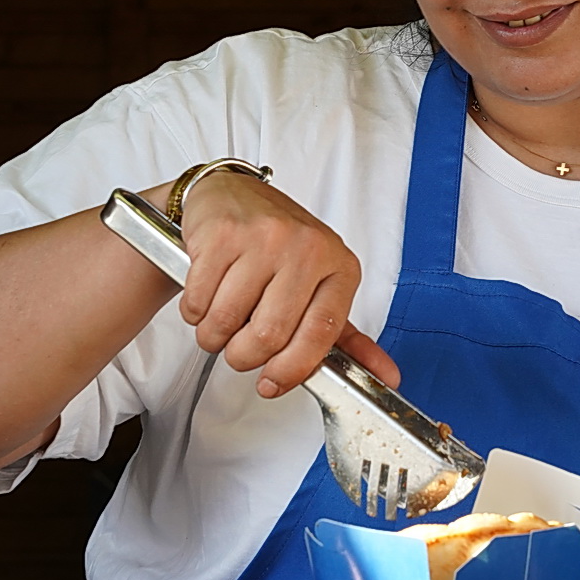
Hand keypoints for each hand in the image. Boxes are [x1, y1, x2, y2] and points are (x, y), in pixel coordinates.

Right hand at [172, 170, 399, 397]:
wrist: (233, 195)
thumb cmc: (280, 247)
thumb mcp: (320, 286)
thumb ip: (347, 337)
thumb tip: (386, 378)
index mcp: (339, 265)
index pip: (322, 333)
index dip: (292, 369)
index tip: (271, 384)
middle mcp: (306, 247)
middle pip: (270, 334)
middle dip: (244, 356)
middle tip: (239, 350)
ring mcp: (264, 237)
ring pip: (228, 321)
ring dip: (215, 337)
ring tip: (221, 321)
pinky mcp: (222, 234)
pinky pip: (199, 301)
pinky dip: (194, 313)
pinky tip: (206, 295)